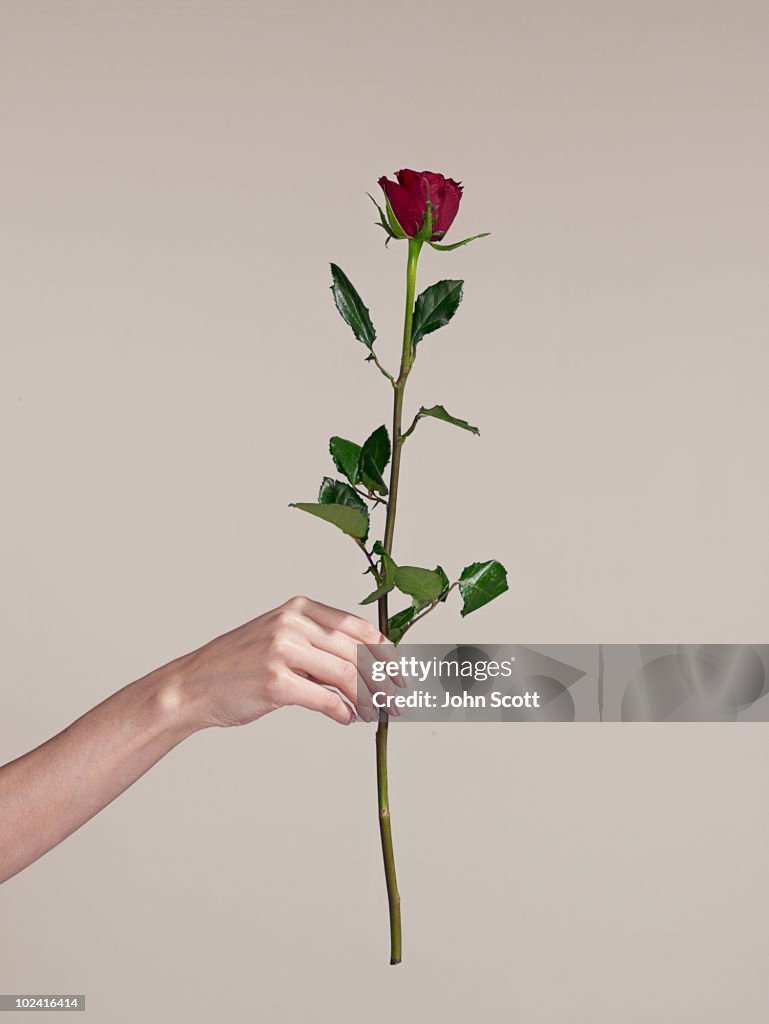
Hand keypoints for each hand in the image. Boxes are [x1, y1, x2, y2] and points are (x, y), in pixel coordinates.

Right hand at [177, 596, 401, 728]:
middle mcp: (293, 624)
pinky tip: (349, 719)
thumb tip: (369, 664)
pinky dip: (344, 712)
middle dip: (386, 680)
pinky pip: (326, 699)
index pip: (359, 627)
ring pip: (347, 676)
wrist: (193, 685)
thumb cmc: (240, 665)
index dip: (387, 651)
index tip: (402, 672)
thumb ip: (319, 644)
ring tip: (377, 714)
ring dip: (369, 700)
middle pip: (358, 653)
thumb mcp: (280, 638)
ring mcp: (283, 651)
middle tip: (399, 701)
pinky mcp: (276, 682)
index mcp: (299, 608)